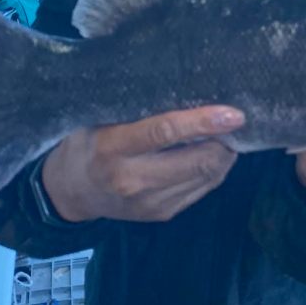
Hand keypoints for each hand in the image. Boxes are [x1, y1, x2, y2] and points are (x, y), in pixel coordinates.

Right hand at [42, 106, 242, 222]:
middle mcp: (132, 180)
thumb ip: (140, 108)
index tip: (234, 113)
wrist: (71, 191)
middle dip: (224, 141)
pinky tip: (211, 153)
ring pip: (207, 177)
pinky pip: (203, 189)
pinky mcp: (163, 214)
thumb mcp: (103, 116)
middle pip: (197, 161)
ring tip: (227, 134)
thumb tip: (192, 90)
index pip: (164, 132)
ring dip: (223, 154)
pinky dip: (214, 169)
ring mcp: (150, 203)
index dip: (203, 122)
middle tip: (235, 121)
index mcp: (112, 148)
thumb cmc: (90, 140)